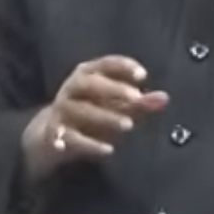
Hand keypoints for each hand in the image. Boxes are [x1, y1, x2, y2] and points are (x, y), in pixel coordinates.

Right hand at [21, 55, 168, 182]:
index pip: (105, 64)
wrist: (49, 136)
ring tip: (129, 125)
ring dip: (106, 116)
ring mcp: (62, 111)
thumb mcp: (115, 106)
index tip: (143, 75)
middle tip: (136, 97)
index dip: (123, 66)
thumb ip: (139, 102)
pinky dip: (89, 145)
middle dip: (113, 89)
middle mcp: (72, 89)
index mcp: (87, 74)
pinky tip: (108, 150)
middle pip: (89, 83)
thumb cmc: (90, 114)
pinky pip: (72, 138)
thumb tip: (164, 98)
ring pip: (81, 110)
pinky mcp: (55, 135)